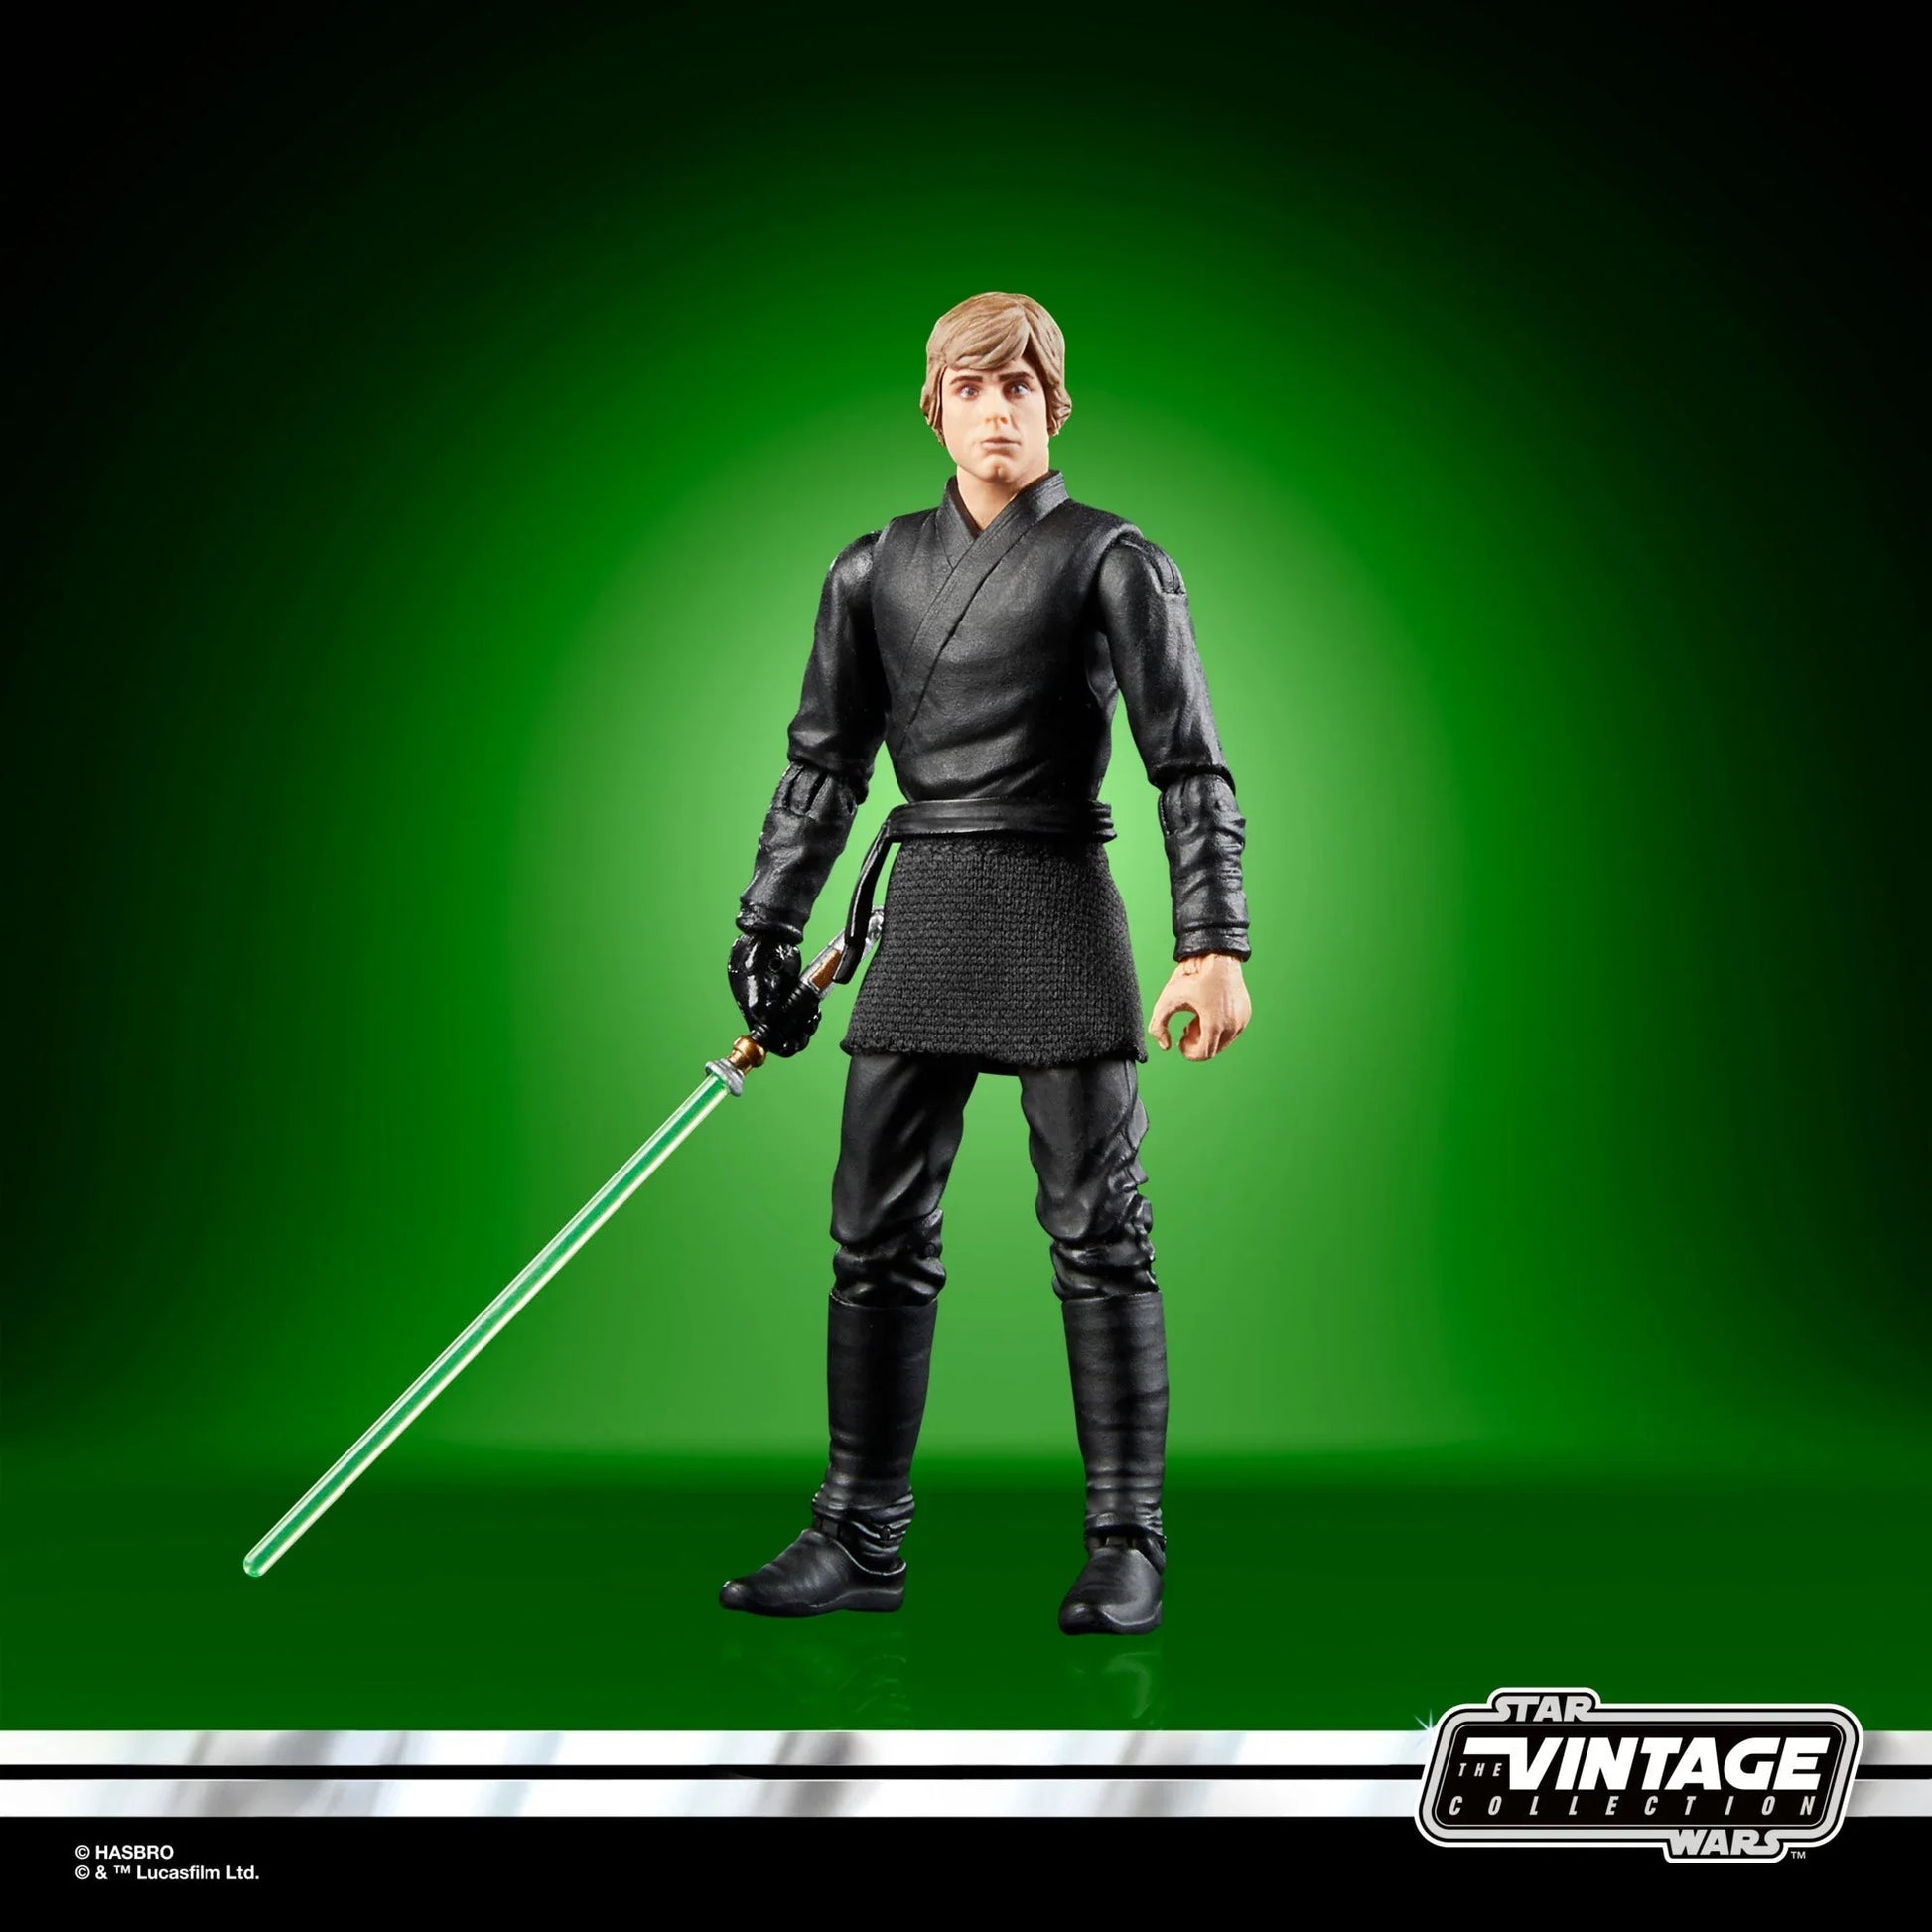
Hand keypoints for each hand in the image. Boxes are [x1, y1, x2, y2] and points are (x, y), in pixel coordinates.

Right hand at [727, 932, 821, 1057]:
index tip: (791, 1045)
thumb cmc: (757, 953)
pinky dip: (810, 1014)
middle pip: (782, 1035)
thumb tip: (768, 1022)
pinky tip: (815, 1010)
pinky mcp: (792, 994)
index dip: (777, 1044)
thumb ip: (761, 1002)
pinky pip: (803, 1012)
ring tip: (813, 1017)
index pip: (763, 1038)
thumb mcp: (755, 978)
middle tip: (807, 1029)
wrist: (772, 933)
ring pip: (794, 1025)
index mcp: (752, 1009)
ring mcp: (780, 1002)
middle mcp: (765, 1009)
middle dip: (795, 1036)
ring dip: (805, 1026)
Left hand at [1148, 953, 1250, 1061]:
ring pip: (1223, 1042)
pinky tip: (1208, 1013)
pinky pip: (1231, 1031)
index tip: (1180, 1042)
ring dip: (1208, 1036)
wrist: (1215, 955)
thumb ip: (1158, 1026)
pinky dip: (1219, 1028)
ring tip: (1196, 1019)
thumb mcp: (1167, 999)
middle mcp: (1233, 1025)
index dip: (1189, 1052)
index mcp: (1215, 1023)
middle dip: (1197, 1043)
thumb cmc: (1193, 975)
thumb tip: (1165, 1046)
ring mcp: (1242, 1020)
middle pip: (1213, 1050)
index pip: (1204, 1054)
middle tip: (1187, 1028)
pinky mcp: (1246, 1014)